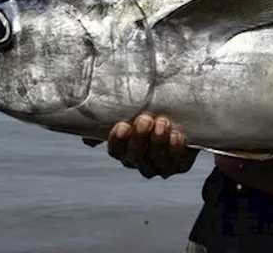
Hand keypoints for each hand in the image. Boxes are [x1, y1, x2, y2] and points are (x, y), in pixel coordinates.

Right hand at [81, 113, 197, 178]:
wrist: (184, 112)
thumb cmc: (153, 109)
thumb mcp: (133, 107)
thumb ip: (110, 115)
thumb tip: (87, 132)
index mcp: (125, 149)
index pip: (116, 151)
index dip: (117, 141)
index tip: (121, 125)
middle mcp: (141, 161)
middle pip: (135, 157)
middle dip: (139, 139)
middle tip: (144, 119)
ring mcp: (161, 165)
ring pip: (156, 161)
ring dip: (158, 142)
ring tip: (161, 122)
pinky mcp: (181, 163)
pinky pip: (178, 161)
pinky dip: (175, 149)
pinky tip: (176, 135)